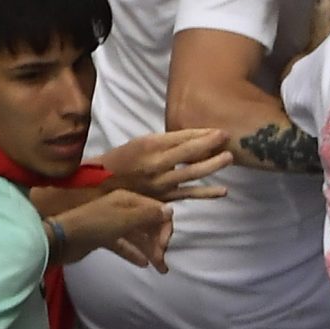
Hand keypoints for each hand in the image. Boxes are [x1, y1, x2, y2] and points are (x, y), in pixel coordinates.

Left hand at [62, 190, 175, 271]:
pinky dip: (134, 253)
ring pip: (138, 236)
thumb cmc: (94, 225)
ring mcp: (113, 224)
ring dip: (149, 250)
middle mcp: (122, 209)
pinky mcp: (104, 238)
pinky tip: (143, 264)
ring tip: (159, 268)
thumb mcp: (124, 219)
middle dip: (158, 242)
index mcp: (128, 200)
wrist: (61, 239)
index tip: (163, 246)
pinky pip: (124, 245)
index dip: (164, 228)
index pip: (156, 211)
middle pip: (148, 224)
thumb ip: (148, 215)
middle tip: (161, 260)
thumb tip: (170, 210)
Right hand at [100, 128, 232, 202]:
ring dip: (213, 165)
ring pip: (191, 173)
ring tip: (229, 157)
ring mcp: (161, 182)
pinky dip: (207, 193)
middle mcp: (156, 163)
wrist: (99, 187)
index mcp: (149, 145)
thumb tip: (194, 138)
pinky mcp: (164, 198)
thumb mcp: (141, 143)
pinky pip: (188, 194)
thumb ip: (166, 142)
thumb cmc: (121, 160)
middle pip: (189, 153)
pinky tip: (223, 190)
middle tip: (228, 138)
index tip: (220, 131)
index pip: (182, 138)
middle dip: (211, 145)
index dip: (203, 134)